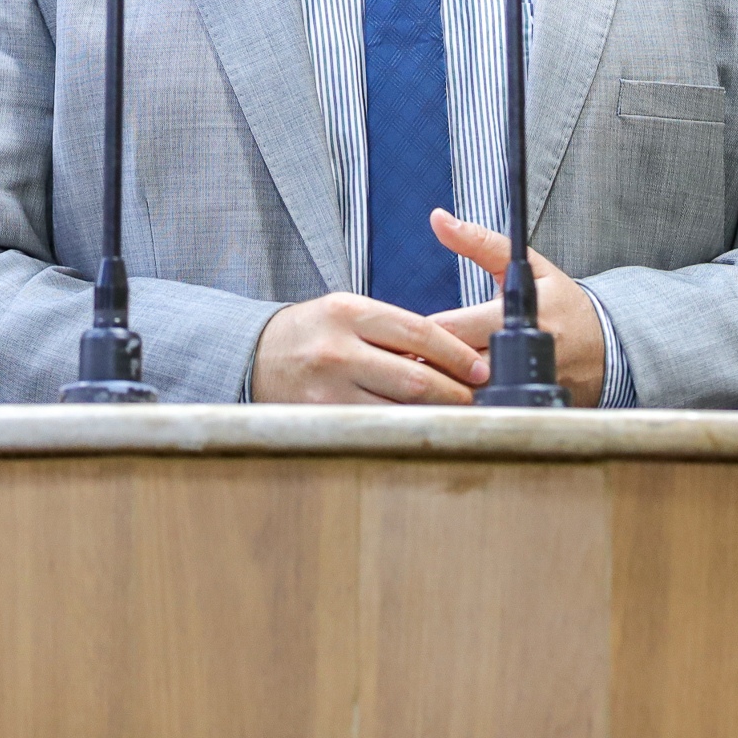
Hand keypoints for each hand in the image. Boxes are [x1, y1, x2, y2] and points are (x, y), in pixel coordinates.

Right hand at [250, 292, 492, 403]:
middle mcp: (338, 349)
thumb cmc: (313, 332)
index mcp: (347, 312)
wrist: (256, 355)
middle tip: (476, 395)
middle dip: (455, 390)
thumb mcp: (347, 311)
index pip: (419, 332)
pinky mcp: (324, 417)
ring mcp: (329, 388)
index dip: (457, 353)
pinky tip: (419, 421)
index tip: (481, 368)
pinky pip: (378, 425)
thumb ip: (392, 329)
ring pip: (401, 407)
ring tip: (456, 410)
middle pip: (415, 376)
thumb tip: (451, 356)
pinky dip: (405, 424)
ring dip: (436, 412)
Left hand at [425, 209, 605, 406]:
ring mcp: (520, 389)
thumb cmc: (560, 303)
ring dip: (439, 386)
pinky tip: (447, 397)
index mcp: (516, 317)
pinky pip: (478, 413)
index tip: (406, 332)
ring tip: (421, 376)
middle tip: (403, 356)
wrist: (605, 348)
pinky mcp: (521, 409)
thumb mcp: (526, 265)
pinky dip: (459, 406)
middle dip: (426, 360)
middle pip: (451, 366)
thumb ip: (479, 241)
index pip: (451, 330)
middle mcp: (518, 357)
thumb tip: (438, 218)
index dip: (422, 332)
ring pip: (462, 395)